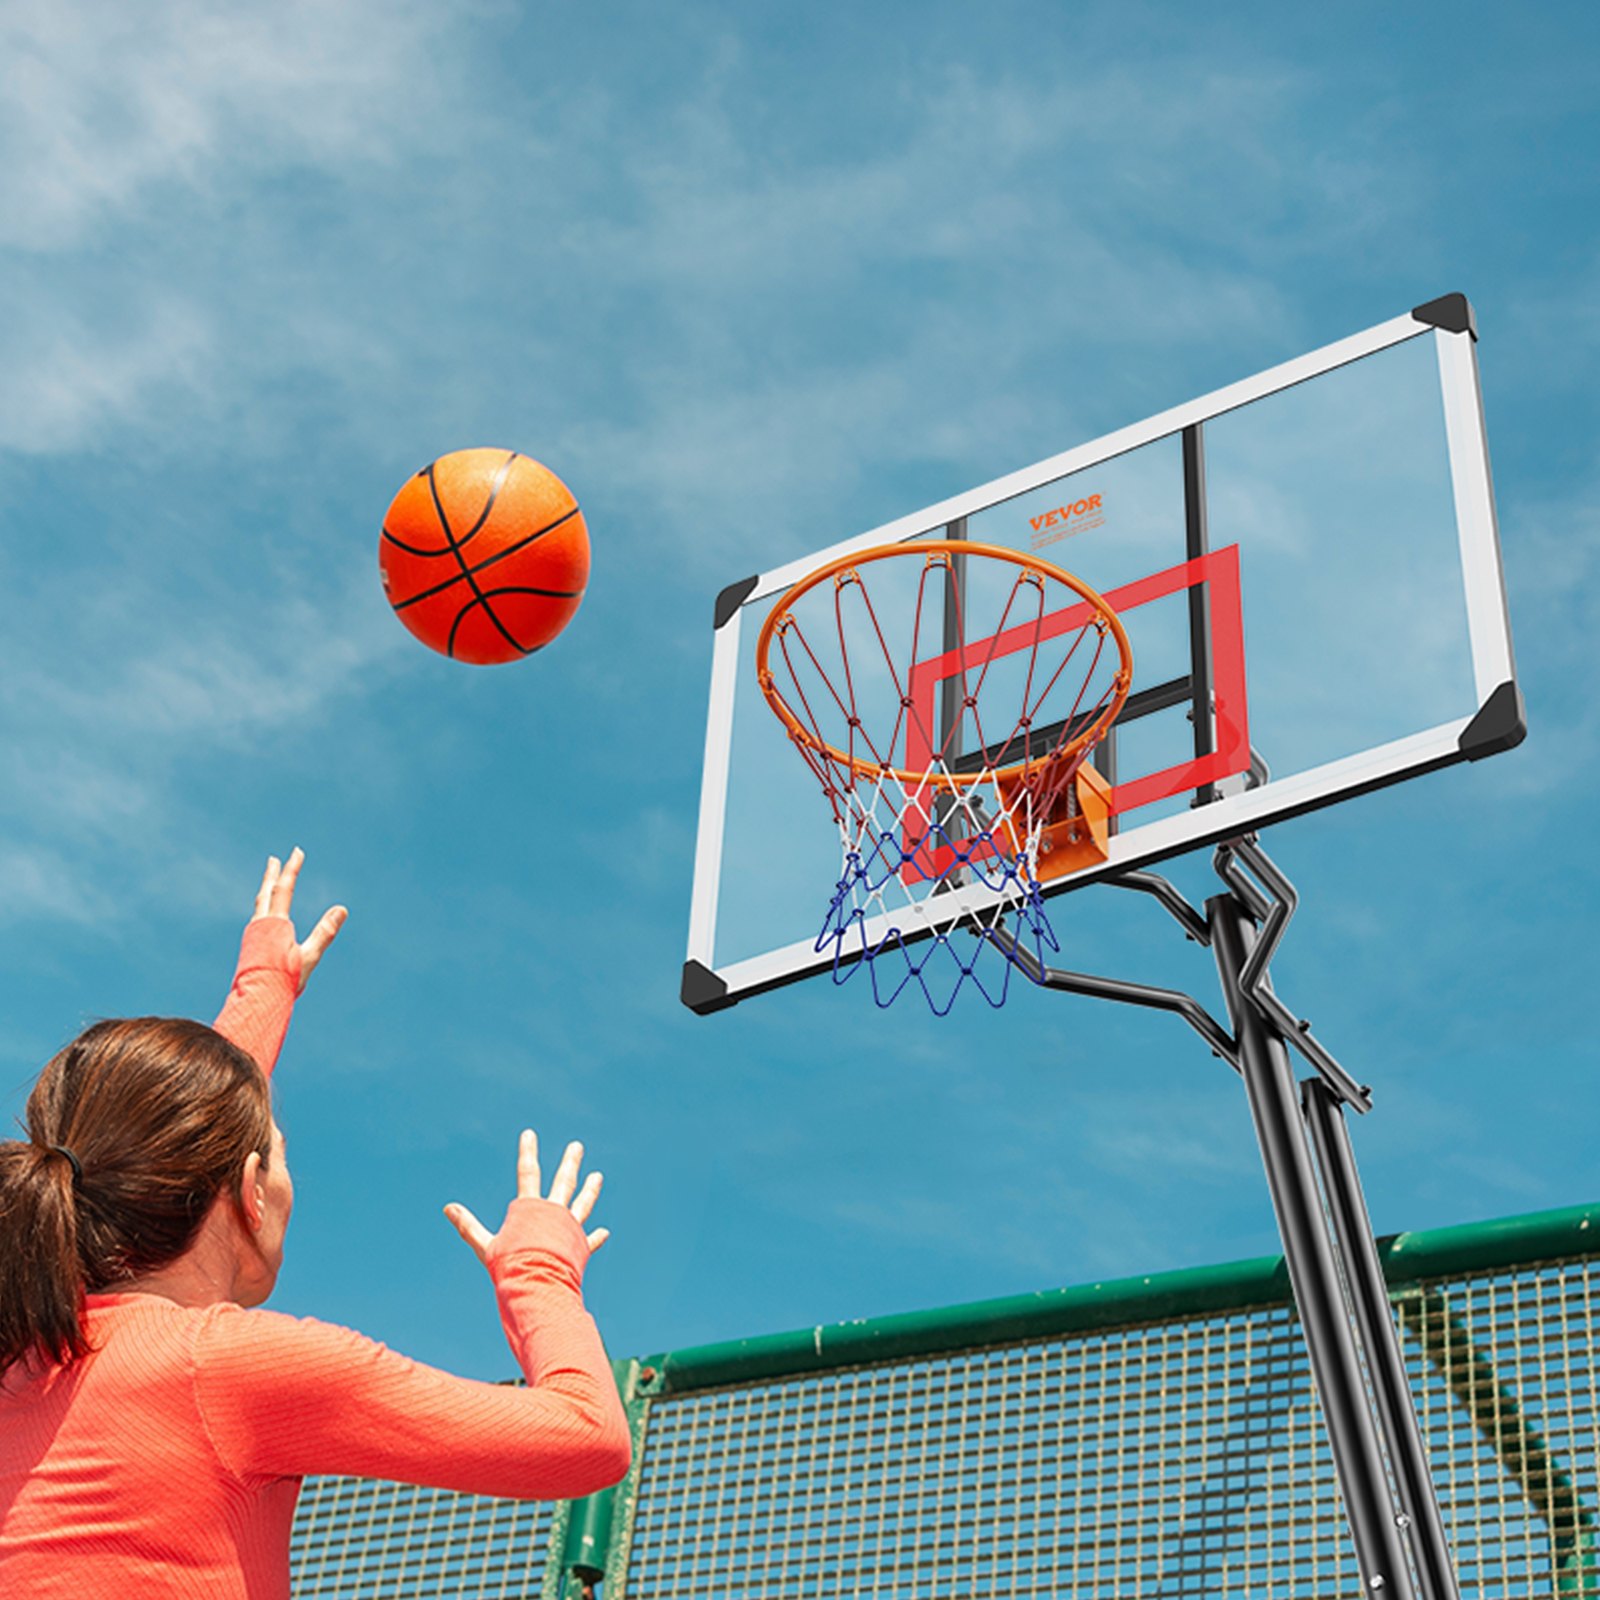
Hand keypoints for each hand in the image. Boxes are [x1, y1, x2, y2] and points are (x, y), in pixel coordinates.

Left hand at [252, 847, 347, 990]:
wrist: (255, 1001)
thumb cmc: (283, 980)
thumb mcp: (309, 956)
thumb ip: (325, 932)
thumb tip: (342, 909)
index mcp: (275, 924)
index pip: (284, 888)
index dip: (292, 869)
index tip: (297, 851)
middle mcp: (260, 924)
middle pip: (266, 892)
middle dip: (272, 874)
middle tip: (274, 859)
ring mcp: (253, 934)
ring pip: (259, 904)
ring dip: (265, 889)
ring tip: (269, 882)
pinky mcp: (251, 944)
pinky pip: (258, 916)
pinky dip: (263, 906)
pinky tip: (265, 914)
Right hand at [444, 1131, 609, 1263]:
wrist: (538, 1288)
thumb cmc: (510, 1268)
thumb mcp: (484, 1246)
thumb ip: (468, 1226)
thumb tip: (448, 1207)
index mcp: (531, 1209)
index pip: (528, 1173)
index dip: (528, 1152)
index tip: (530, 1134)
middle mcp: (555, 1214)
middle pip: (564, 1182)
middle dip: (570, 1163)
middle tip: (578, 1146)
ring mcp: (570, 1229)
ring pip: (583, 1204)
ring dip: (590, 1190)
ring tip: (598, 1176)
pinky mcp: (580, 1248)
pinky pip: (589, 1241)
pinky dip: (596, 1237)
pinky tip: (604, 1232)